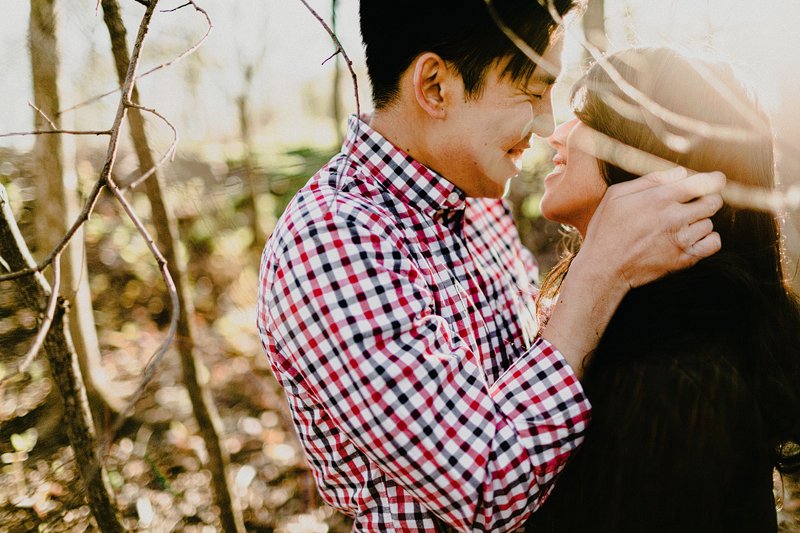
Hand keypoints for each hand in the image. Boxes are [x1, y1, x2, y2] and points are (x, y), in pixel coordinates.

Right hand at [581, 166, 724, 289]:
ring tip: (682, 226)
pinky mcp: (684, 259)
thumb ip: (650, 180)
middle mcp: (674, 217)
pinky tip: (694, 238)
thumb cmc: (605, 229)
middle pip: (713, 202)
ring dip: (700, 222)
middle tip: (695, 204)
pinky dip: (709, 239)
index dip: (715, 180)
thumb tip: (680, 173)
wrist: (603, 268)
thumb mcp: (616, 196)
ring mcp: (681, 240)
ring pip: (709, 223)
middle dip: (707, 200)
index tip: (716, 181)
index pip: (704, 183)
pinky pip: (713, 244)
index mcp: (659, 198)